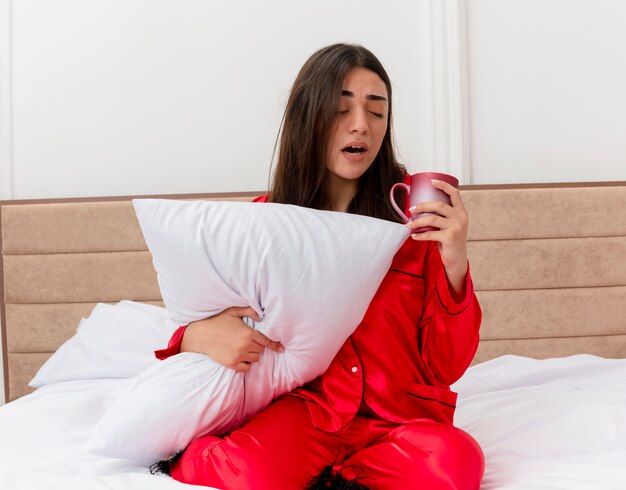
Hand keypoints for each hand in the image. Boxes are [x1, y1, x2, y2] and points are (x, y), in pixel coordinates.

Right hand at [180, 306, 283, 371]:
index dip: (275, 345)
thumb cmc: (217, 321)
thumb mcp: (233, 311)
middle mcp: (245, 345)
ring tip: (244, 349)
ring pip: (255, 359)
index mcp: (248, 333)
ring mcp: (238, 356)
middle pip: (261, 350)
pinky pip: (246, 368)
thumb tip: (261, 316)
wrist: (201, 334)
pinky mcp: (231, 364)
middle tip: (249, 341)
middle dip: (257, 346)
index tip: (281, 349)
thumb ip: (249, 311)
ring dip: (252, 355)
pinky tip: (241, 357)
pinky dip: (246, 364)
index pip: (266, 341)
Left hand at [406, 179, 468, 296]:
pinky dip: (420, 235)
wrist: (457, 260)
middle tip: (411, 210)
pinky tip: (413, 236)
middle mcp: (460, 218)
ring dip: (417, 222)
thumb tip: (420, 210)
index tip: (432, 181)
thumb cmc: (450, 242)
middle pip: (438, 205)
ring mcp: (456, 227)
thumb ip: (441, 217)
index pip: (455, 194)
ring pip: (431, 219)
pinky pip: (430, 234)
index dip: (443, 185)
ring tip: (408, 225)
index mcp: (461, 212)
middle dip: (422, 206)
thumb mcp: (450, 226)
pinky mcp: (450, 237)